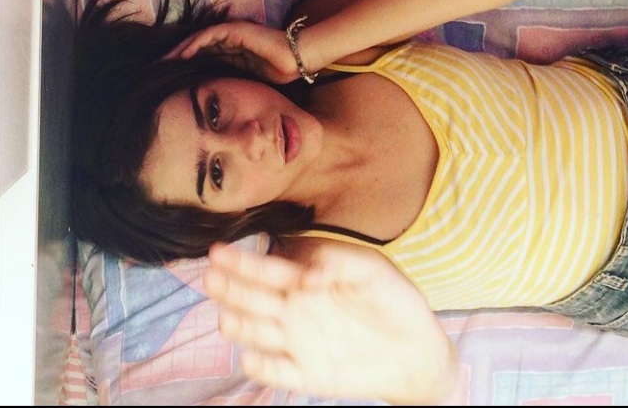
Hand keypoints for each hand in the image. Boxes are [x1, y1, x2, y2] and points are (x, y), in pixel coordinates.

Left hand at [165, 21, 300, 84]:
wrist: (298, 59)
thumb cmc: (281, 72)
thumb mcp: (251, 80)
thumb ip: (236, 81)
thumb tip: (220, 98)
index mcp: (234, 52)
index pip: (205, 57)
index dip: (188, 66)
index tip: (171, 79)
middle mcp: (231, 41)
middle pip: (198, 47)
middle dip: (178, 57)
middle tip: (159, 69)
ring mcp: (233, 33)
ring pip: (199, 40)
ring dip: (180, 50)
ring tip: (164, 61)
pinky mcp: (236, 30)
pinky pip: (209, 36)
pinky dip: (194, 44)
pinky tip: (181, 55)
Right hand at [203, 241, 457, 404]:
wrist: (417, 348)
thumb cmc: (394, 299)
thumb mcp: (371, 269)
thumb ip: (336, 263)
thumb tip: (305, 273)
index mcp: (307, 278)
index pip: (271, 268)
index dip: (245, 261)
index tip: (219, 252)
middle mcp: (295, 308)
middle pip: (255, 298)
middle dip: (232, 288)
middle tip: (211, 278)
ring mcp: (298, 341)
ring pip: (258, 333)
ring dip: (241, 326)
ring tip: (226, 319)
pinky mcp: (307, 373)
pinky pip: (278, 372)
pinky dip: (263, 368)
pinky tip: (251, 359)